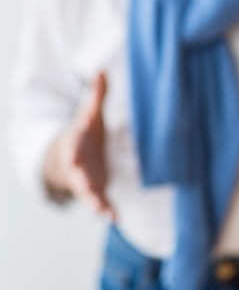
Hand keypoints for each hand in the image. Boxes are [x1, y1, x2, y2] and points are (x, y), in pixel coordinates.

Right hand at [44, 72, 113, 219]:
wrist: (71, 157)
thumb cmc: (85, 134)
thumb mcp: (90, 115)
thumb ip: (97, 96)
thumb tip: (101, 70)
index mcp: (75, 145)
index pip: (72, 147)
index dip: (72, 151)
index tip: (73, 154)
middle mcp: (78, 166)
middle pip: (77, 174)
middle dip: (82, 180)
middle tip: (87, 185)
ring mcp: (85, 181)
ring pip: (87, 194)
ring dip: (95, 202)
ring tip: (103, 212)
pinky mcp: (96, 192)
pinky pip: (100, 204)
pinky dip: (106, 211)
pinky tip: (115, 218)